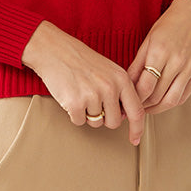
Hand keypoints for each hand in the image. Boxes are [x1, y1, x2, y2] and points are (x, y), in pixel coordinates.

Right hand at [21, 21, 145, 144]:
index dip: (137, 128)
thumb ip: (120, 90)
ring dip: (87, 114)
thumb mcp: (108, 69)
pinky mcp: (75, 103)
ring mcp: (93, 96)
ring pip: (96, 123)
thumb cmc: (80, 60)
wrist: (54, 50)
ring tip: (80, 94)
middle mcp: (110, 88)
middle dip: (104, 118)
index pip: (136, 110)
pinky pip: (79, 121)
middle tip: (93, 102)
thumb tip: (125, 115)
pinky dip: (74, 113)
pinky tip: (70, 96)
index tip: (135, 139)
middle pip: (114, 122)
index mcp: (121, 78)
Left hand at [127, 0, 190, 114]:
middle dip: (143, 105)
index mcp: (160, 51)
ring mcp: (190, 69)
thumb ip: (137, 64)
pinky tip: (160, 102)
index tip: (126, 101)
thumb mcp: (147, 41)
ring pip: (171, 100)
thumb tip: (126, 86)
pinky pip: (184, 96)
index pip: (145, 85)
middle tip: (132, 108)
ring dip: (156, 109)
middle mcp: (177, 61)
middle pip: (157, 95)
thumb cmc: (168, 27)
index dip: (134, 98)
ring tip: (145, 108)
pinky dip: (171, 103)